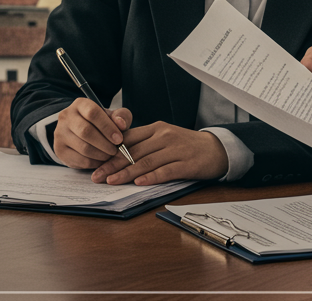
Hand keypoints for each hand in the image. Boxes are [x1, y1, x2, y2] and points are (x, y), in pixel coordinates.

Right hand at [52, 98, 132, 169]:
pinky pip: (79, 159)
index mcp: (80, 104)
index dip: (107, 127)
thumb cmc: (101, 123)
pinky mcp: (59, 150)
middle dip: (105, 144)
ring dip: (101, 154)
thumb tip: (121, 124)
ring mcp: (60, 133)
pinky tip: (101, 161)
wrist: (82, 133)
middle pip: (86, 131)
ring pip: (83, 147)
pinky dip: (93, 163)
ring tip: (110, 155)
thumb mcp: (113, 116)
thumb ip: (121, 116)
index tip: (119, 139)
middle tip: (115, 150)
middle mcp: (66, 116)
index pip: (93, 113)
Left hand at [93, 122, 228, 185]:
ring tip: (111, 181)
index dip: (110, 152)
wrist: (216, 149)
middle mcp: (164, 136)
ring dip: (127, 173)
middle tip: (97, 176)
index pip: (128, 139)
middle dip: (112, 164)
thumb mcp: (165, 137)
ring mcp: (175, 150)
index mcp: (156, 128)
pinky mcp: (186, 164)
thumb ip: (144, 143)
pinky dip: (151, 177)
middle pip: (134, 151)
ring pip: (146, 161)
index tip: (96, 162)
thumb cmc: (186, 145)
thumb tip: (118, 155)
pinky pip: (165, 171)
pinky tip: (139, 183)